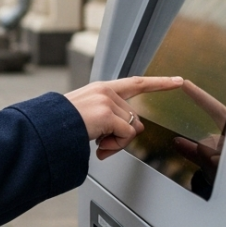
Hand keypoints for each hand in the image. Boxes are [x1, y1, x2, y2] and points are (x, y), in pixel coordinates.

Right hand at [65, 76, 182, 159]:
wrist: (47, 128)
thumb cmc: (63, 125)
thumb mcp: (90, 116)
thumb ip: (112, 117)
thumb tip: (134, 130)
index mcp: (101, 89)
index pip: (136, 83)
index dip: (159, 83)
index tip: (178, 81)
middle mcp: (106, 91)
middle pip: (135, 117)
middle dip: (123, 135)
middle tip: (103, 143)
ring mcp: (107, 101)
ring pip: (131, 128)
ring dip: (117, 142)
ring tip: (97, 143)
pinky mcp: (107, 114)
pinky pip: (126, 136)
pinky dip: (115, 146)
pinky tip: (98, 146)